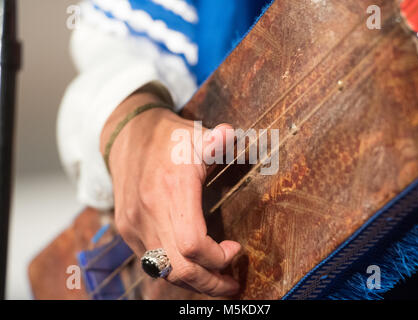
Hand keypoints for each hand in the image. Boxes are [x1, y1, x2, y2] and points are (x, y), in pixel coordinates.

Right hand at [100, 89, 240, 296]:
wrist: (127, 136)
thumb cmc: (167, 137)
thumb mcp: (197, 134)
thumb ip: (219, 139)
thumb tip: (233, 134)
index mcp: (172, 190)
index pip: (193, 244)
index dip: (218, 257)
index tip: (235, 248)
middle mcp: (149, 213)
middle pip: (180, 269)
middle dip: (210, 284)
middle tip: (231, 285)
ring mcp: (134, 224)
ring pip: (164, 271)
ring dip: (192, 281)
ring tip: (214, 280)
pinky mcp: (127, 229)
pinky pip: (152, 262)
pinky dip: (174, 270)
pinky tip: (191, 265)